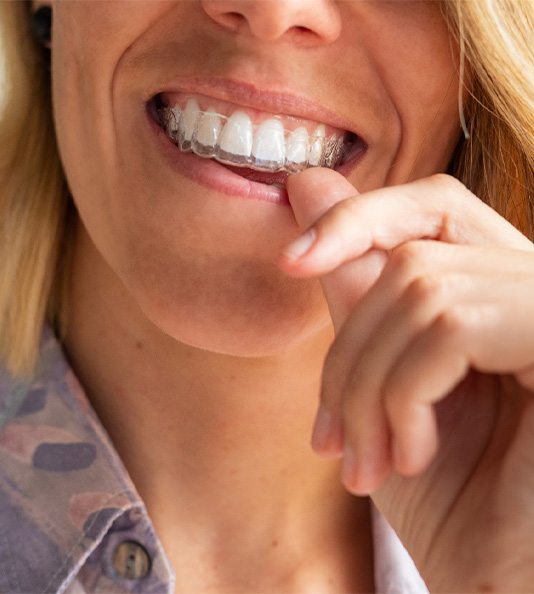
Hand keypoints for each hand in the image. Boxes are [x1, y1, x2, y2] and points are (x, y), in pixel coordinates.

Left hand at [278, 168, 533, 591]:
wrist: (499, 581)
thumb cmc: (446, 495)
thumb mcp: (379, 379)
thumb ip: (351, 282)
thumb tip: (306, 183)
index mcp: (500, 290)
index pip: (434, 205)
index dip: (359, 217)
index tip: (291, 262)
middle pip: (409, 258)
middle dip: (348, 352)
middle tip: (332, 437)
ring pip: (419, 291)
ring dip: (368, 388)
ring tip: (364, 461)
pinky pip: (449, 326)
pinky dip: (404, 396)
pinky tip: (410, 454)